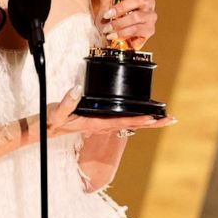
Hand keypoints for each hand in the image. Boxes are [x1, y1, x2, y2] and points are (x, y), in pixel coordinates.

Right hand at [40, 85, 175, 139]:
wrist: (46, 129)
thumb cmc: (52, 121)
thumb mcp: (57, 112)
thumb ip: (67, 102)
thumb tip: (78, 88)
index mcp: (95, 123)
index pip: (121, 122)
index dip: (138, 120)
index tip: (153, 118)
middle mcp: (102, 125)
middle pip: (132, 125)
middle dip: (152, 123)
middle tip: (171, 120)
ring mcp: (102, 123)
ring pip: (129, 123)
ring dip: (147, 121)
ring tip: (164, 118)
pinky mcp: (100, 120)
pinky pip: (122, 120)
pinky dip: (135, 118)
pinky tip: (142, 115)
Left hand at [96, 0, 156, 49]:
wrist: (105, 38)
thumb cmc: (107, 19)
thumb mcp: (104, 2)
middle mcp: (148, 4)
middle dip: (121, 7)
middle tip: (107, 14)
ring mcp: (150, 17)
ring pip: (138, 16)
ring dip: (119, 23)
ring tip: (107, 28)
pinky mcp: (149, 31)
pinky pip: (138, 30)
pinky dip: (123, 33)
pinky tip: (114, 35)